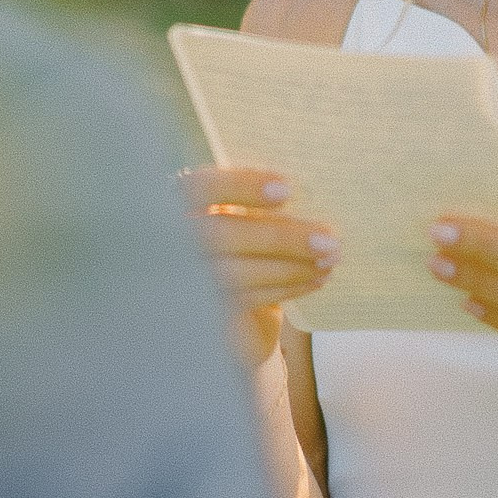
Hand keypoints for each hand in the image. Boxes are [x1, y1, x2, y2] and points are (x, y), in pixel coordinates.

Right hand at [181, 166, 335, 365]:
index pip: (200, 187)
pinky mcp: (201, 311)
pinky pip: (244, 299)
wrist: (226, 305)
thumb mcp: (242, 214)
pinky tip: (313, 279)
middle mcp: (169, 238)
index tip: (286, 190)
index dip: (240, 186)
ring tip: (328, 261)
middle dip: (279, 237)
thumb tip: (315, 192)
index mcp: (179, 200)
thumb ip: (258, 203)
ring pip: (233, 273)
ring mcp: (182, 277)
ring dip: (289, 266)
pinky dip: (284, 287)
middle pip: (220, 235)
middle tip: (328, 240)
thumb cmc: (241, 241)